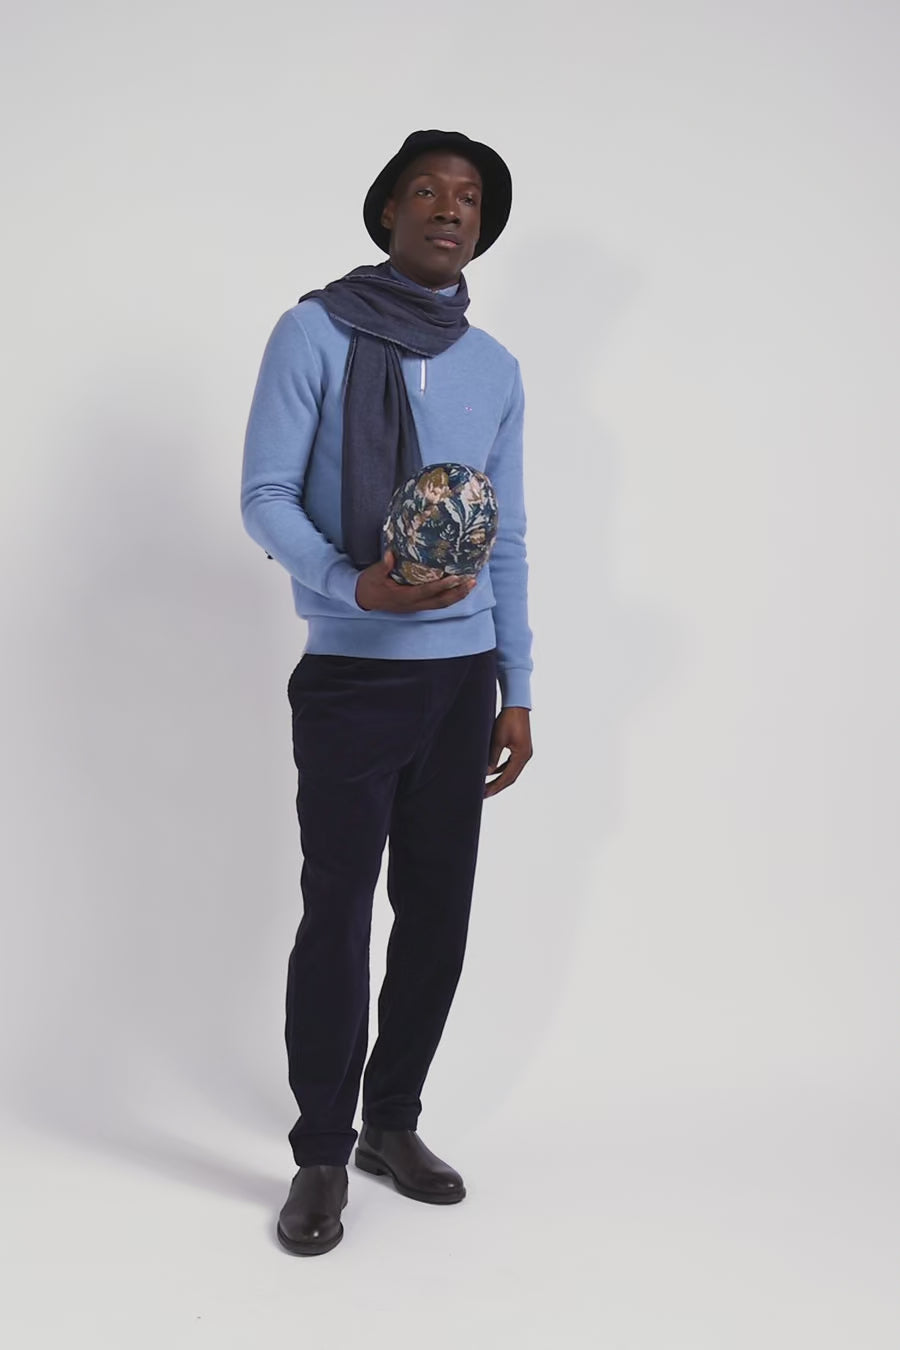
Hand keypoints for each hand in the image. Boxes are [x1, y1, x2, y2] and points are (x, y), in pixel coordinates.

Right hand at [355, 550, 475, 612]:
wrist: (363, 599)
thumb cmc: (370, 585)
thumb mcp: (373, 574)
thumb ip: (383, 565)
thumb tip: (391, 554)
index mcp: (404, 597)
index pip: (427, 591)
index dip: (442, 586)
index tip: (456, 578)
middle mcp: (414, 604)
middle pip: (441, 602)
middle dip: (458, 593)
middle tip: (472, 581)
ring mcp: (416, 606)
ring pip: (441, 604)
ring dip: (457, 595)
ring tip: (471, 584)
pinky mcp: (418, 605)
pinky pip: (438, 603)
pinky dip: (450, 596)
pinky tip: (459, 588)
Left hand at [484, 707, 532, 798]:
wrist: (516, 705)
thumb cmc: (507, 720)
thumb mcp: (497, 739)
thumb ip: (492, 757)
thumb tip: (486, 773)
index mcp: (522, 756)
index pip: (508, 777)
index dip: (496, 787)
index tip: (484, 794)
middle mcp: (525, 756)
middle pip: (510, 777)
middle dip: (497, 786)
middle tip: (483, 794)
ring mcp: (524, 752)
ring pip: (511, 771)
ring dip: (499, 779)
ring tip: (486, 786)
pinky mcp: (520, 748)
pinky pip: (510, 763)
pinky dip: (501, 769)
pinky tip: (492, 772)